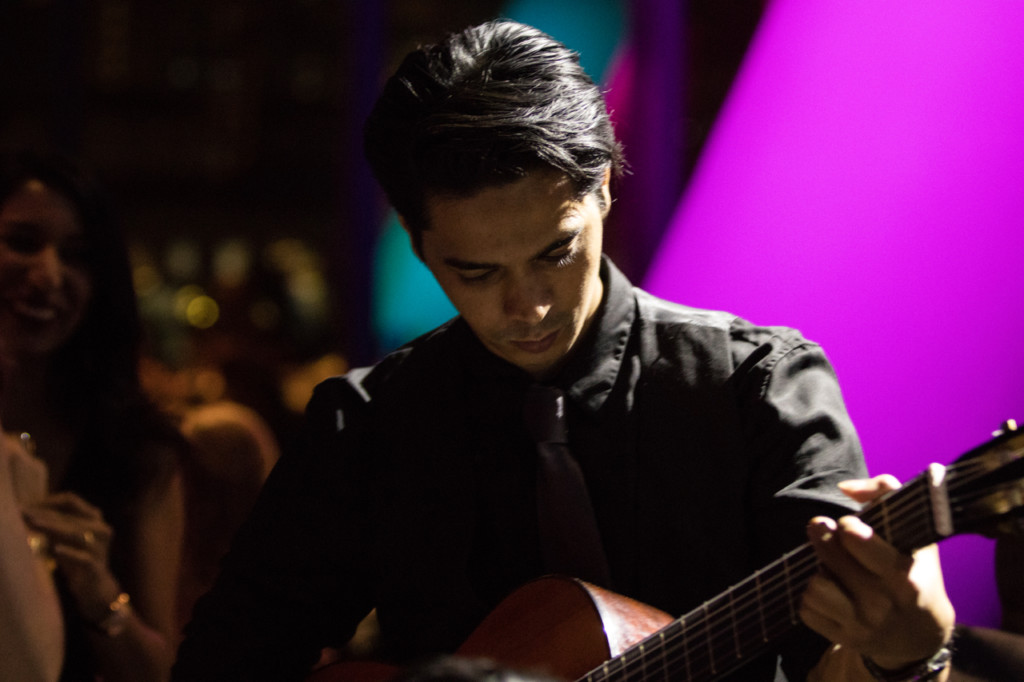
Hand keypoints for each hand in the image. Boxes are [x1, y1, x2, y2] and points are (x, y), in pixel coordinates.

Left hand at [22, 491, 121, 621]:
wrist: (94, 587)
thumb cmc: (75, 558)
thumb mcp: (65, 539)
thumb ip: (53, 525)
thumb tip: (25, 513)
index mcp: (94, 517)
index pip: (71, 501)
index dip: (48, 501)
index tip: (26, 506)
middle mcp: (101, 529)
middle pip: (70, 515)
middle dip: (44, 513)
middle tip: (22, 513)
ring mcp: (100, 547)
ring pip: (75, 533)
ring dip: (52, 527)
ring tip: (33, 524)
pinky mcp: (96, 566)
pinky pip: (82, 557)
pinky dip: (69, 552)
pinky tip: (55, 549)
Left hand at [799, 475, 954, 669]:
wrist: (922, 635)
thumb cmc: (916, 573)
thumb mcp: (915, 535)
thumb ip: (885, 494)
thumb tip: (844, 487)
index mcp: (903, 577)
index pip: (856, 539)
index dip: (848, 526)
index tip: (851, 526)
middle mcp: (881, 604)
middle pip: (829, 557)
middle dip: (824, 538)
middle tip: (824, 529)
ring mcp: (860, 625)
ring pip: (814, 586)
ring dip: (819, 572)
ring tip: (833, 568)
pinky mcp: (843, 638)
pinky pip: (806, 609)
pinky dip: (812, 597)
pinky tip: (831, 591)